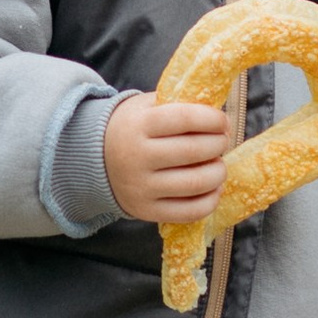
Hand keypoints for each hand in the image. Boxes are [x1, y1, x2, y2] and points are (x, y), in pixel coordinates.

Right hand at [104, 95, 229, 223]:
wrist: (94, 159)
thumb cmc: (132, 128)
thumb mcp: (146, 107)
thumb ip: (178, 105)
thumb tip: (218, 114)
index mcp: (138, 125)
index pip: (185, 119)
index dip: (212, 119)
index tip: (223, 121)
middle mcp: (137, 157)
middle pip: (193, 151)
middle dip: (218, 144)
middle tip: (222, 141)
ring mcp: (141, 187)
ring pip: (195, 183)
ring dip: (218, 173)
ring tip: (218, 165)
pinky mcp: (146, 211)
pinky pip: (189, 212)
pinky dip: (210, 201)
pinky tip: (214, 189)